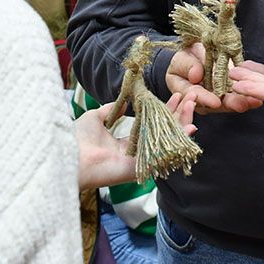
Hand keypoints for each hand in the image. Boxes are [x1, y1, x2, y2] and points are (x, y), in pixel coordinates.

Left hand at [75, 95, 195, 189]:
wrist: (70, 156)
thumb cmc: (78, 138)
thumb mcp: (95, 116)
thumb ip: (112, 110)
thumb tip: (127, 101)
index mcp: (125, 143)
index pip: (152, 126)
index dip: (165, 111)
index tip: (177, 97)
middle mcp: (136, 152)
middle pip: (164, 132)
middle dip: (179, 114)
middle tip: (192, 97)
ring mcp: (141, 160)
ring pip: (168, 141)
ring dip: (183, 123)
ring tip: (194, 105)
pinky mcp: (142, 166)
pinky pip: (164, 153)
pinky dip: (179, 140)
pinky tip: (190, 126)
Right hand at [165, 43, 261, 114]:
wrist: (195, 56)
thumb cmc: (185, 59)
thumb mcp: (183, 59)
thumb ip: (187, 65)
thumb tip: (195, 75)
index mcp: (187, 92)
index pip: (195, 95)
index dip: (205, 99)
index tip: (215, 102)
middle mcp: (203, 100)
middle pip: (216, 104)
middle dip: (230, 104)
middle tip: (241, 104)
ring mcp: (217, 98)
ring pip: (229, 102)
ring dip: (242, 101)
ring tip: (254, 101)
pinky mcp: (229, 93)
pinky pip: (238, 96)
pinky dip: (247, 96)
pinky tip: (257, 98)